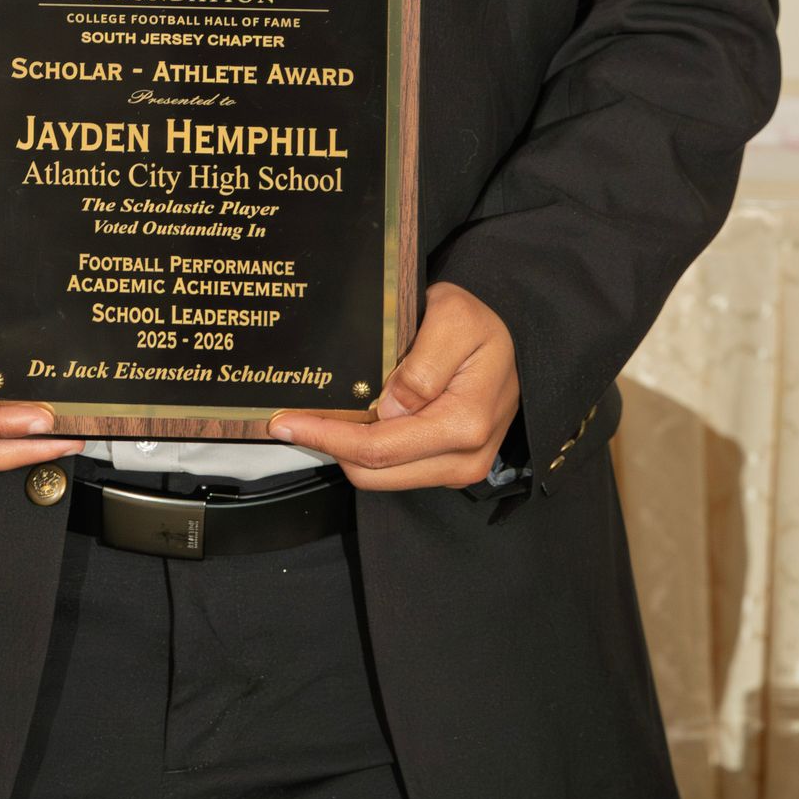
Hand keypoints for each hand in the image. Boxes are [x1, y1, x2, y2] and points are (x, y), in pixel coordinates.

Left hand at [268, 280, 518, 491]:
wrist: (514, 338)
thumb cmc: (480, 322)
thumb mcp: (453, 319)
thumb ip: (422, 365)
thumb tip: (389, 408)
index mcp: (463, 425)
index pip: (378, 449)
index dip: (327, 437)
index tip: (285, 422)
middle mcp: (464, 459)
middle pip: (374, 473)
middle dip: (329, 446)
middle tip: (290, 420)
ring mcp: (459, 468)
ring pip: (382, 478)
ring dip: (346, 450)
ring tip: (318, 417)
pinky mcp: (451, 467)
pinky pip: (397, 469)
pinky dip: (368, 451)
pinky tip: (351, 421)